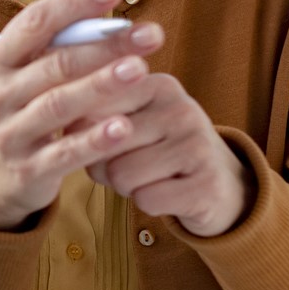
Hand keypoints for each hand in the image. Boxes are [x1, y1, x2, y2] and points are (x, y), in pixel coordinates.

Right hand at [0, 0, 165, 229]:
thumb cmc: (19, 109)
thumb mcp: (24, 68)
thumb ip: (48, 26)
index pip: (34, 23)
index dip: (74, 6)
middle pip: (54, 63)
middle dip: (105, 46)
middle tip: (150, 35)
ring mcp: (9, 134)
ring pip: (58, 105)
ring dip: (101, 86)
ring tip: (141, 71)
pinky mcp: (27, 170)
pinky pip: (65, 153)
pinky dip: (95, 139)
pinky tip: (126, 125)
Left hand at [85, 71, 250, 237]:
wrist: (219, 184)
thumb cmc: (159, 151)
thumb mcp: (133, 121)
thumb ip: (96, 114)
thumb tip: (68, 125)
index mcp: (158, 85)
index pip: (94, 108)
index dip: (88, 136)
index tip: (107, 139)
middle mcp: (182, 109)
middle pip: (104, 145)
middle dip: (106, 165)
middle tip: (132, 164)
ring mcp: (198, 146)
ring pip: (122, 175)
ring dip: (127, 187)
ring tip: (151, 177)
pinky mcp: (206, 185)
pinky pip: (146, 200)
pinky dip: (148, 204)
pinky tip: (169, 192)